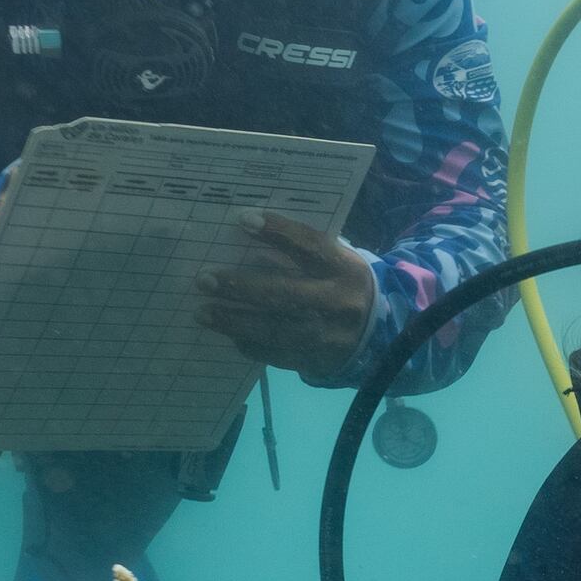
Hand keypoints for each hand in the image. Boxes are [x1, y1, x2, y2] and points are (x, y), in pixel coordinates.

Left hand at [196, 214, 378, 377]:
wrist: (376, 335)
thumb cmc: (340, 286)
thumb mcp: (334, 264)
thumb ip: (301, 253)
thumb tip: (245, 241)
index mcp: (344, 268)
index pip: (311, 245)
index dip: (278, 231)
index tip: (242, 219)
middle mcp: (338, 302)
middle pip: (285, 293)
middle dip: (241, 286)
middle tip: (204, 279)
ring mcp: (329, 336)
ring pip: (276, 329)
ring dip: (235, 321)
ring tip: (203, 313)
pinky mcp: (318, 361)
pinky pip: (278, 355)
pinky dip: (251, 344)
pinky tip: (231, 335)